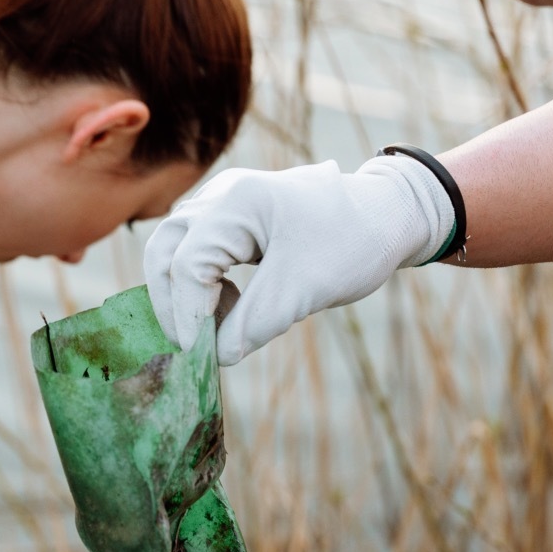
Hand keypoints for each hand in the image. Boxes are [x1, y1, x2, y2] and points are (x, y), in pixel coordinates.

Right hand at [144, 156, 453, 365]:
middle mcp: (222, 194)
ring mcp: (223, 201)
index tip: (199, 354)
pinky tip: (229, 307)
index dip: (186, 313)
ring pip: (175, 249)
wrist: (387, 216)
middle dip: (171, 302)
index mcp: (239, 201)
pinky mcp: (231, 217)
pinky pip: (197, 250)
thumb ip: (254, 324)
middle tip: (190, 347)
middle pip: (165, 249)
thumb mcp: (304, 290)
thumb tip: (215, 358)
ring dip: (185, 293)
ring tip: (214, 329)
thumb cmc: (353, 244)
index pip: (187, 262)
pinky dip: (203, 284)